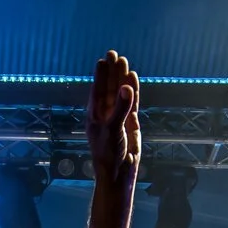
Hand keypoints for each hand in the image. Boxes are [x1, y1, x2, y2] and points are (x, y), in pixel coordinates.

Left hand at [87, 50, 140, 181]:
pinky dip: (133, 92)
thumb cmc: (108, 154)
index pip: (97, 91)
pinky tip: (133, 80)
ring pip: (120, 94)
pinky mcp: (130, 123)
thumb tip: (126, 87)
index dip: (100, 76)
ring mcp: (118, 117)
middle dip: (111, 72)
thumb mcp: (113, 129)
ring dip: (122, 79)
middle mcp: (105, 114)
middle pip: (109, 88)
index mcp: (94, 115)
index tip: (103, 60)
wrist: (118, 174)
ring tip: (124, 62)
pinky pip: (132, 104)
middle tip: (114, 54)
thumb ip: (120, 108)